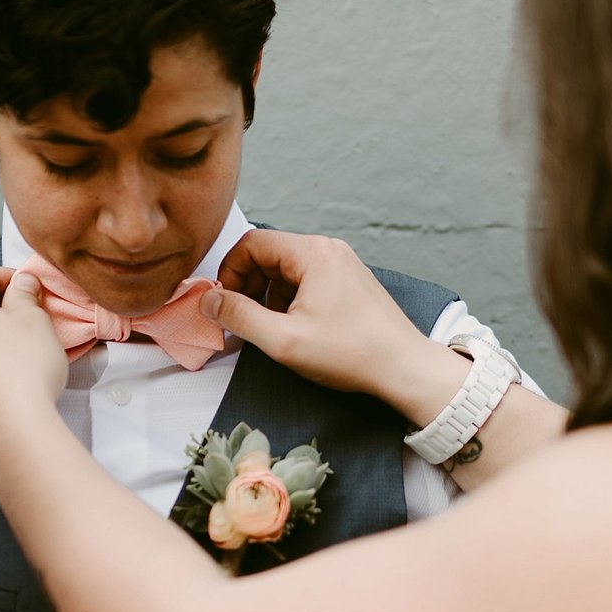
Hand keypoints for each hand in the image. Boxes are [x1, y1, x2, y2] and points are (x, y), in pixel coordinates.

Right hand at [210, 231, 466, 427]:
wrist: (404, 368)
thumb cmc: (349, 353)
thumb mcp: (282, 340)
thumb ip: (239, 316)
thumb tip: (207, 301)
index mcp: (312, 253)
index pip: (252, 243)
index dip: (229, 271)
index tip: (223, 303)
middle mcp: (328, 249)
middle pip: (269, 253)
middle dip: (247, 284)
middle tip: (240, 319)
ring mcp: (342, 263)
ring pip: (287, 268)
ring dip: (267, 294)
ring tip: (268, 328)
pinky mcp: (349, 281)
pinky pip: (307, 279)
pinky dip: (289, 298)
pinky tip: (292, 328)